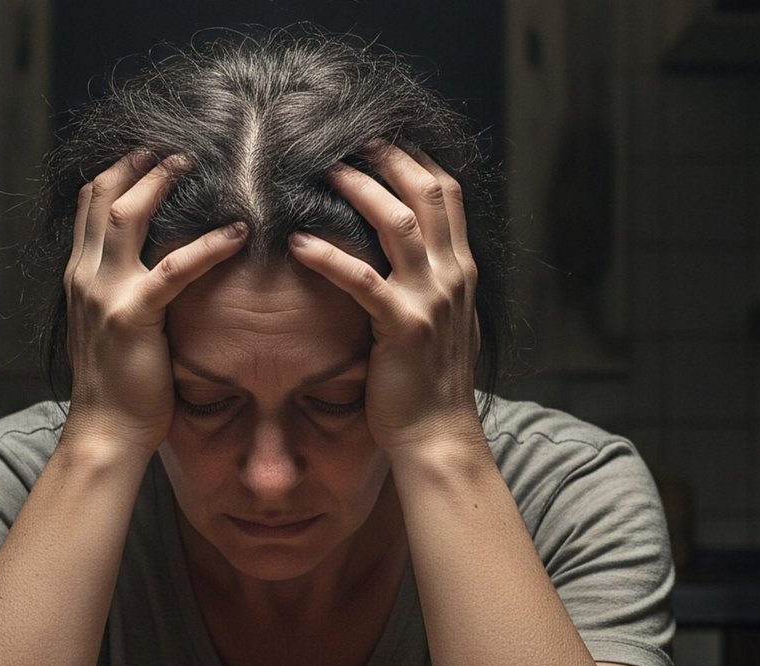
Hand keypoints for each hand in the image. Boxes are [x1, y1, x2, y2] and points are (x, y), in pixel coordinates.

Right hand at [63, 150, 248, 456]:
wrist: (105, 433)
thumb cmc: (121, 388)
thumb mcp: (113, 329)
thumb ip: (127, 294)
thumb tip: (160, 272)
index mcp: (81, 277)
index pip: (90, 205)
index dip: (119, 171)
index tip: (151, 152)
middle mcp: (85, 277)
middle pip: (103, 196)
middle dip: (138, 163)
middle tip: (178, 146)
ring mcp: (104, 294)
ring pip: (127, 216)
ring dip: (161, 183)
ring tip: (196, 165)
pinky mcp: (133, 317)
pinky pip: (175, 268)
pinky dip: (209, 246)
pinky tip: (239, 233)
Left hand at [287, 141, 481, 453]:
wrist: (437, 433)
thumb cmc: (428, 382)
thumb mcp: (440, 320)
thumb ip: (428, 282)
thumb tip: (404, 255)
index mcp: (461, 270)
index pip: (446, 195)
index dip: (414, 160)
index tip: (381, 138)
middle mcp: (452, 276)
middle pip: (426, 195)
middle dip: (389, 159)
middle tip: (350, 138)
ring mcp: (431, 300)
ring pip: (398, 224)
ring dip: (359, 191)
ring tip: (322, 172)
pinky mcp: (403, 326)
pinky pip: (363, 279)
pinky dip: (329, 256)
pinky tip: (298, 242)